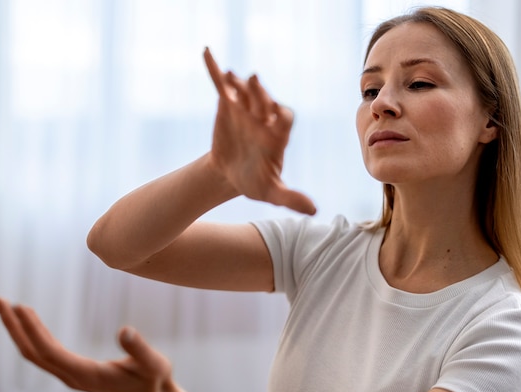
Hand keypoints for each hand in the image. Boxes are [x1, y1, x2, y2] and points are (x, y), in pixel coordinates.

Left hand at [0, 298, 215, 391]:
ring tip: (5, 306)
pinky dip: (31, 335)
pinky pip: (43, 353)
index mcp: (86, 374)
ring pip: (34, 353)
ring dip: (17, 330)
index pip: (49, 352)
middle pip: (32, 353)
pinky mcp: (71, 370)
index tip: (19, 306)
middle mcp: (71, 377)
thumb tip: (125, 330)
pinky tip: (28, 322)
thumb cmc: (154, 379)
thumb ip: (140, 349)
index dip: (33, 330)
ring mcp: (69, 375)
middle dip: (12, 327)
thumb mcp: (155, 364)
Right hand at [203, 47, 315, 214]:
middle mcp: (264, 118)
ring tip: (229, 75)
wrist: (232, 174)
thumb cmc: (255, 182)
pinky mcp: (228, 105)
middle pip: (264, 101)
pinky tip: (206, 52)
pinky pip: (222, 86)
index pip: (284, 120)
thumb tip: (314, 211)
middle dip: (259, 93)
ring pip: (243, 93)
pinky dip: (214, 71)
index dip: (279, 116)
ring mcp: (246, 109)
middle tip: (254, 81)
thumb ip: (291, 198)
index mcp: (277, 135)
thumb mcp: (272, 192)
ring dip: (237, 83)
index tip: (272, 116)